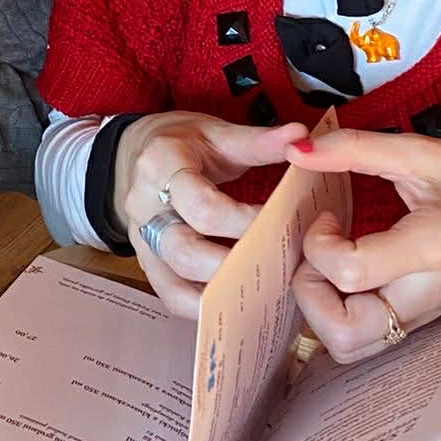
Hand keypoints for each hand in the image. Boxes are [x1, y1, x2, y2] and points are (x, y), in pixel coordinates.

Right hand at [114, 113, 307, 317]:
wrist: (138, 154)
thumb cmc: (183, 145)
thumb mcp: (217, 133)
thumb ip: (259, 141)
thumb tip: (302, 138)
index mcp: (161, 166)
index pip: (202, 206)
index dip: (243, 222)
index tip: (280, 223)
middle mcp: (145, 207)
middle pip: (185, 251)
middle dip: (235, 264)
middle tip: (277, 264)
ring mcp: (142, 241)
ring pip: (176, 282)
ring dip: (223, 291)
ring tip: (265, 289)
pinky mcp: (148, 265)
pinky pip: (172, 297)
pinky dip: (206, 306)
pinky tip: (239, 304)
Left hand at [286, 130, 440, 364]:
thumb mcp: (422, 152)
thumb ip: (355, 148)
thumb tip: (295, 150)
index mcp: (432, 247)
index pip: (349, 272)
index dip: (317, 245)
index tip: (327, 216)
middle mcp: (426, 293)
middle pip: (344, 334)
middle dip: (310, 295)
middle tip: (319, 254)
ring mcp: (424, 315)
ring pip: (350, 347)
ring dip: (322, 311)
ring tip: (331, 265)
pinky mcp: (420, 321)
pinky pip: (366, 339)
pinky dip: (339, 314)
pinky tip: (347, 275)